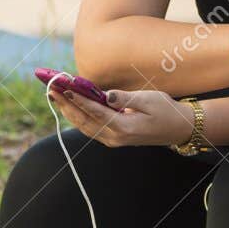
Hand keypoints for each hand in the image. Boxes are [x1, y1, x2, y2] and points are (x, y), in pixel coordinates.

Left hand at [46, 84, 196, 147]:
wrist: (178, 129)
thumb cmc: (166, 111)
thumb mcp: (149, 100)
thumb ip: (125, 98)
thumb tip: (105, 94)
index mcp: (124, 128)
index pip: (95, 112)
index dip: (77, 99)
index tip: (64, 87)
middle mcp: (115, 137)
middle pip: (83, 120)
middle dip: (65, 104)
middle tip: (50, 88)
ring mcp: (112, 140)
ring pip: (83, 126)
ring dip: (67, 110)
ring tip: (54, 95)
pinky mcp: (113, 138)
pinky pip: (90, 127)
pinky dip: (77, 116)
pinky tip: (69, 106)